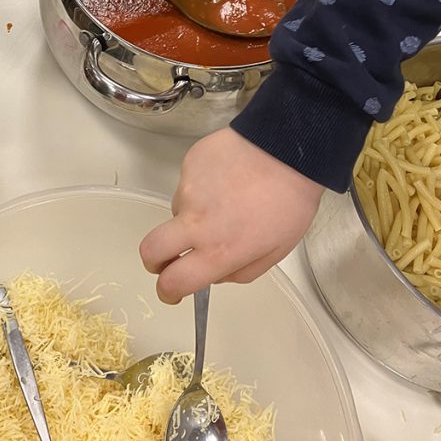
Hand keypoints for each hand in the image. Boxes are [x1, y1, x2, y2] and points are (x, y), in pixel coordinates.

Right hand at [139, 128, 324, 303]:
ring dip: (193, 214)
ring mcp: (188, 189)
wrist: (289, 148)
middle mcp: (196, 222)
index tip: (172, 291)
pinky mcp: (189, 164)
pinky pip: (188, 184)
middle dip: (155, 261)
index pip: (174, 281)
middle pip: (151, 250)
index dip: (168, 291)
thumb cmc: (290, 201)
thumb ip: (241, 271)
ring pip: (177, 211)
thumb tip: (215, 274)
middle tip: (170, 259)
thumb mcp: (275, 251)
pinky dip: (202, 187)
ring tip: (226, 199)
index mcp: (219, 250)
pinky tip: (227, 178)